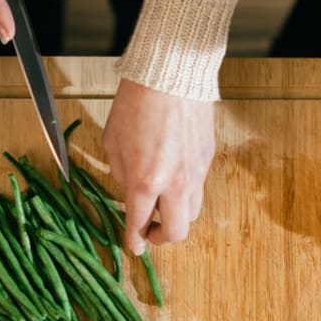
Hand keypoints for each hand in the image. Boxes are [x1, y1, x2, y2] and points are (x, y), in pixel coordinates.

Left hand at [103, 79, 214, 254]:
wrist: (171, 74)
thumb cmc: (137, 103)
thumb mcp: (113, 143)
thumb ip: (121, 175)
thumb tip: (130, 193)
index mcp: (144, 181)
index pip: (139, 225)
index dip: (134, 241)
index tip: (133, 246)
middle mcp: (174, 183)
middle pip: (176, 233)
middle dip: (160, 239)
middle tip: (149, 232)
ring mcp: (195, 173)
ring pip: (192, 214)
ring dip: (176, 217)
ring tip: (162, 206)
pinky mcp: (208, 159)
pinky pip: (198, 188)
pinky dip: (185, 193)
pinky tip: (173, 179)